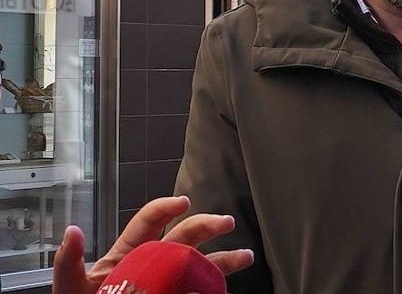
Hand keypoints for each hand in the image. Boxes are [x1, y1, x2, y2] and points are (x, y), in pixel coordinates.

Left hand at [52, 196, 253, 292]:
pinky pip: (201, 290)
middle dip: (206, 226)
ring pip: (201, 265)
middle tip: (225, 223)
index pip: (150, 221)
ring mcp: (168, 284)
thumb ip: (69, 263)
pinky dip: (215, 287)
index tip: (184, 203)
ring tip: (245, 255)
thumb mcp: (71, 288)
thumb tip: (72, 232)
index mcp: (128, 254)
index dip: (167, 207)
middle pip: (184, 236)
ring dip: (225, 258)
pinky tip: (225, 287)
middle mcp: (154, 264)